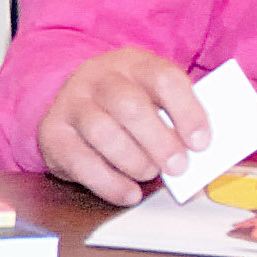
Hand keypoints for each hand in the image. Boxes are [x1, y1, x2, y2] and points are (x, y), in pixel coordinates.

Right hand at [39, 46, 208, 206]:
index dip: (187, 111)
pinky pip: (79, 162)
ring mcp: (71, 103)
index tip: (201, 143)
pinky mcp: (52, 133)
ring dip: (133, 161)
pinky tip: (129, 193)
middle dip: (158, 141)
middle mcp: (98, 77)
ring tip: (149, 174)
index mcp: (134, 63)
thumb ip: (178, 124)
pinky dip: (109, 183)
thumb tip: (203, 163)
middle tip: (178, 167)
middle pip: (129, 105)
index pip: (163, 78)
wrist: (74, 105)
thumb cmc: (127, 109)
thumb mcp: (155, 101)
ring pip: (102, 132)